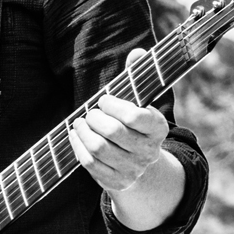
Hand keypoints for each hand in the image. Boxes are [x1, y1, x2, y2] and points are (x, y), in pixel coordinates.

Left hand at [68, 48, 169, 192]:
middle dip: (95, 118)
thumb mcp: (140, 102)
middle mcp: (148, 152)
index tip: (103, 99)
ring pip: (99, 149)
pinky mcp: (115, 182)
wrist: (140, 166)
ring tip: (79, 122)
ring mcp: (132, 170)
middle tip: (89, 112)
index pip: (135, 116)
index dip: (114, 105)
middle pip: (113, 132)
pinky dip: (78, 147)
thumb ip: (137, 77)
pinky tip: (75, 135)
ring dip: (83, 132)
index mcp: (158, 129)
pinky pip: (90, 164)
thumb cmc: (135, 124)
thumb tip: (137, 52)